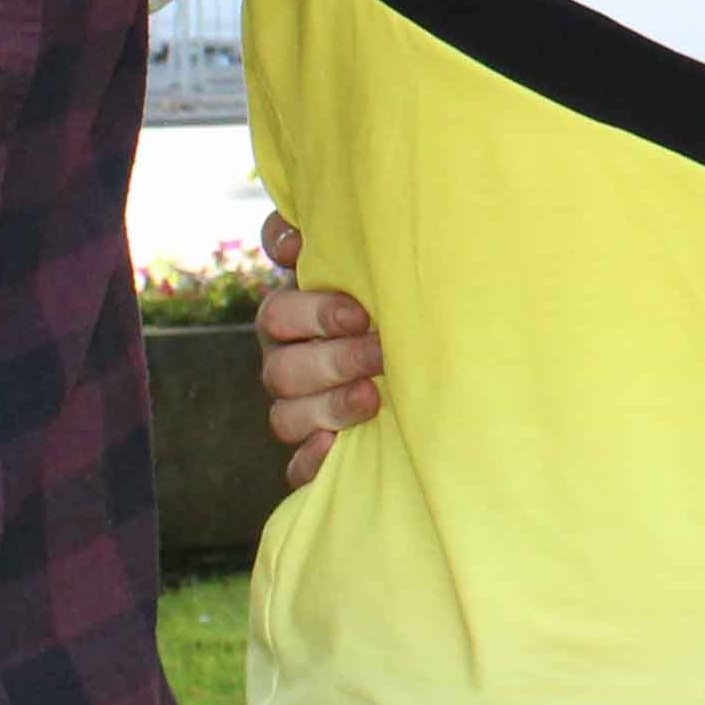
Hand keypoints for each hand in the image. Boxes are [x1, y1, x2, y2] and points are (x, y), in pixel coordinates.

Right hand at [253, 210, 380, 489]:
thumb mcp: (368, 269)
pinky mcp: (312, 455)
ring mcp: (296, 411)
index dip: (312, 314)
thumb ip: (332, 242)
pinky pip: (296, 467)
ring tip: (373, 399)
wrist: (426, 363)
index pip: (278, 315)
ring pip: (284, 417)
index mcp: (293, 320)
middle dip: (333, 360)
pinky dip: (312, 461)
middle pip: (282, 368)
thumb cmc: (389, 306)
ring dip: (328, 407)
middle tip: (381, 352)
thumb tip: (295, 237)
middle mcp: (286, 365)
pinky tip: (336, 450)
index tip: (359, 313)